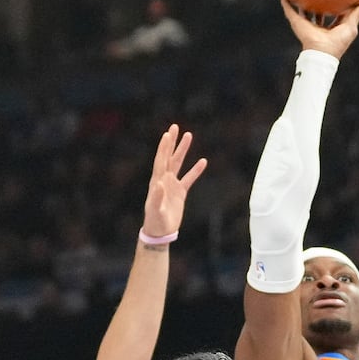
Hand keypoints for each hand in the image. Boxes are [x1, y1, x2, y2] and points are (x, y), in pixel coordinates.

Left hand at [141, 124, 207, 239]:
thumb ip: (156, 197)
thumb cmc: (155, 222)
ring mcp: (172, 185)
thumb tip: (159, 183)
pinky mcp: (180, 192)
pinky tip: (203, 161)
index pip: (161, 160)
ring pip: (178, 164)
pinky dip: (196, 170)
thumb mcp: (155, 210)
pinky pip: (189, 178)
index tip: (168, 134)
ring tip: (189, 135)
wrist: (160, 232)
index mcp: (157, 182)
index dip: (164, 147)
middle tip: (175, 127)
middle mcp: (163, 180)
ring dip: (183, 150)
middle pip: (168, 157)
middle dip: (172, 142)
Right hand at [280, 0, 358, 59]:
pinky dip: (286, 5)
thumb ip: (357, 14)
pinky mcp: (298, 24)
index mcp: (331, 28)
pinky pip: (290, 12)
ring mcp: (307, 25)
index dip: (337, 6)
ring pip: (303, 12)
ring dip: (301, 3)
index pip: (334, 15)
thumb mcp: (351, 26)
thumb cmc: (338, 42)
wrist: (322, 51)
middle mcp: (318, 26)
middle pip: (318, 13)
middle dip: (318, 4)